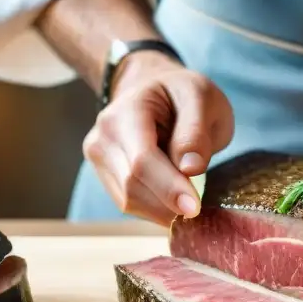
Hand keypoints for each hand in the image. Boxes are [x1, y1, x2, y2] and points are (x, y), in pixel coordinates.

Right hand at [82, 52, 233, 223]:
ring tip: (192, 201)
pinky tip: (175, 202)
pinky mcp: (106, 176)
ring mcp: (100, 158)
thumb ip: (196, 131)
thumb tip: (191, 169)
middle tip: (202, 210)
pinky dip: (156, 210)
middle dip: (169, 204)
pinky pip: (129, 204)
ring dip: (163, 210)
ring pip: (129, 201)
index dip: (168, 188)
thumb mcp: (202, 98)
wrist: (154, 90)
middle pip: (132, 185)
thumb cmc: (182, 94)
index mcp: (127, 111)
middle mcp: (103, 137)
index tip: (194, 208)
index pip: (142, 159)